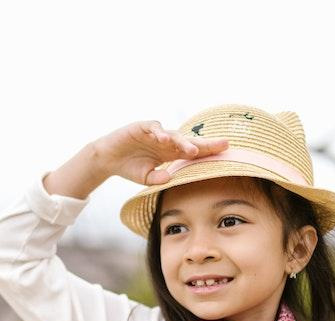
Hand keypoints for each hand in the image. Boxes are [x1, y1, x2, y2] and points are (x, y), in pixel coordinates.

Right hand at [92, 120, 228, 185]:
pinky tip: (164, 139)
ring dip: (183, 142)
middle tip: (223, 145)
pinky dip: (159, 132)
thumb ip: (158, 179)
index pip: (193, 151)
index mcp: (170, 153)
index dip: (209, 151)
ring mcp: (155, 133)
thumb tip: (170, 179)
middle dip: (206, 143)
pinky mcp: (141, 127)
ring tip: (193, 150)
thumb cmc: (129, 168)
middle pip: (189, 140)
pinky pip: (153, 128)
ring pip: (174, 135)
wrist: (108, 159)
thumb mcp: (146, 178)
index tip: (226, 152)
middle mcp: (166, 141)